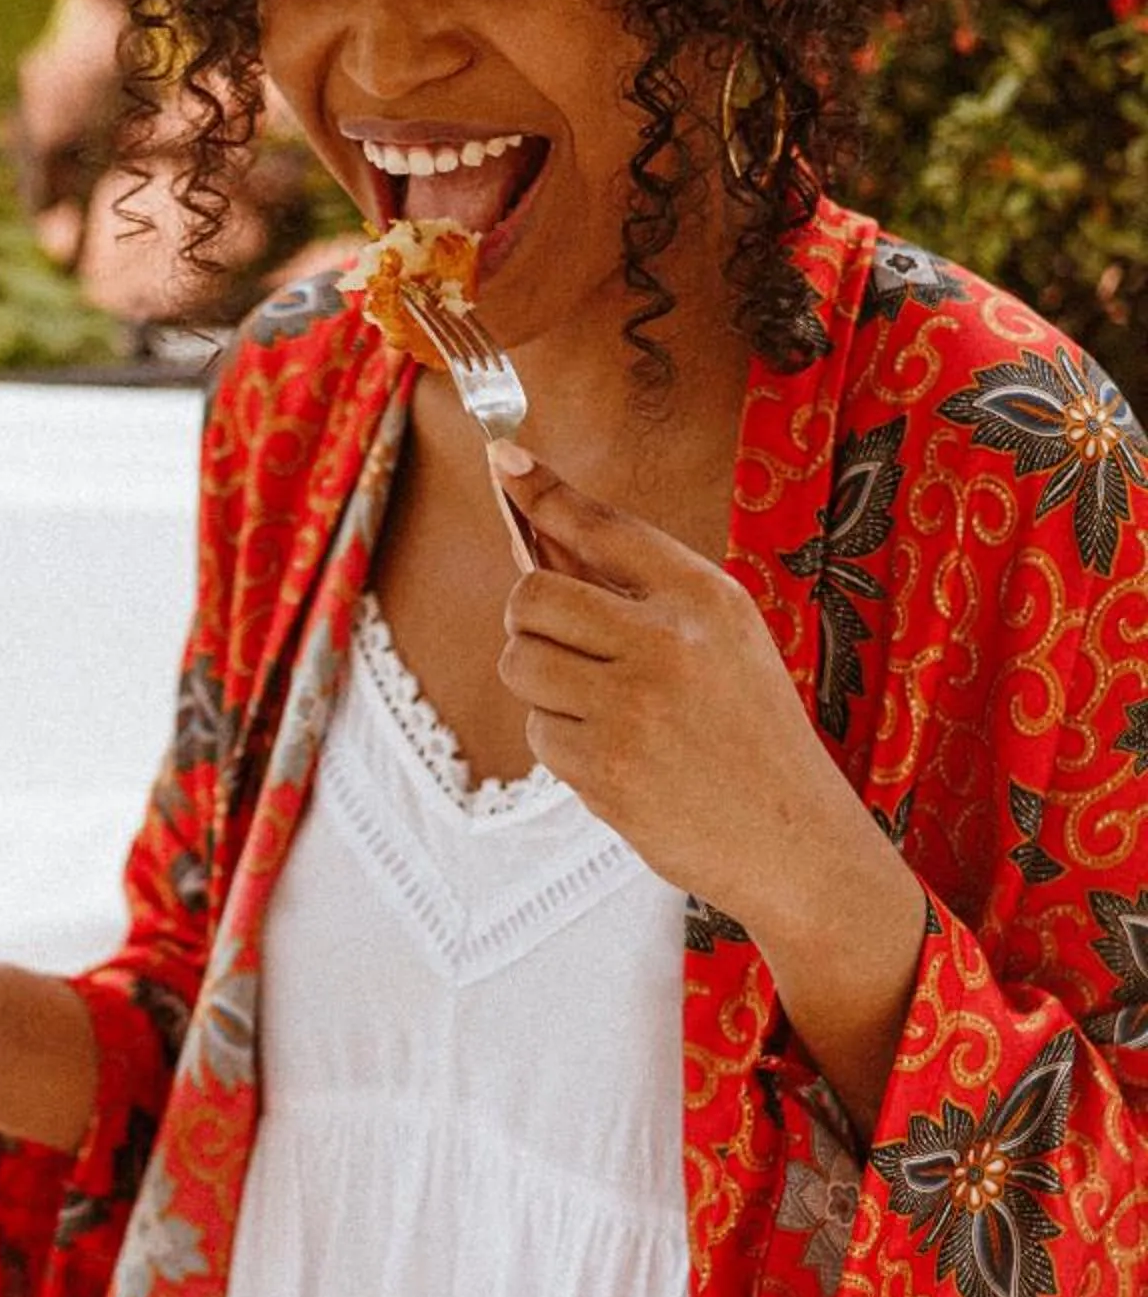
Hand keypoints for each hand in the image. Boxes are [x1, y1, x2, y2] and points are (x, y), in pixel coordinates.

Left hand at [490, 442, 925, 1138]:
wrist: (794, 838)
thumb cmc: (749, 733)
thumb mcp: (724, 640)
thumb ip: (642, 591)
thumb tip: (538, 537)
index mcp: (706, 597)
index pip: (603, 526)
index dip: (542, 492)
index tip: (502, 458)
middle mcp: (669, 641)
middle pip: (532, 595)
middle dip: (528, 621)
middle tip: (560, 645)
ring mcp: (633, 706)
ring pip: (521, 664)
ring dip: (542, 687)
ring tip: (601, 710)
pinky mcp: (605, 768)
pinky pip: (538, 732)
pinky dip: (563, 745)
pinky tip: (617, 759)